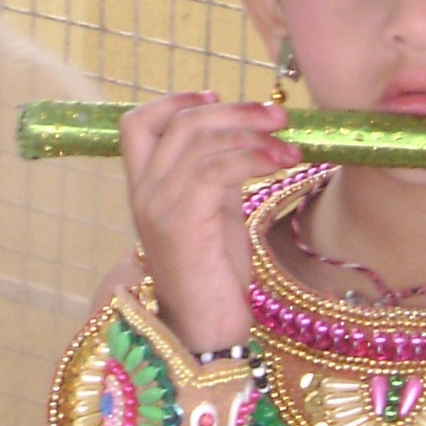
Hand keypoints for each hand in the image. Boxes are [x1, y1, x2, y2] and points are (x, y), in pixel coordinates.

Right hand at [120, 93, 287, 350]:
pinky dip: (254, 158)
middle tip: (276, 117)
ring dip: (253, 134)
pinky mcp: (182, 220)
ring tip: (288, 146)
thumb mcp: (213, 216)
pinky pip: (217, 168)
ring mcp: (159, 206)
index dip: (174, 102)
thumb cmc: (214, 280)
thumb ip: (215, 178)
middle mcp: (143, 193)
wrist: (207, 329)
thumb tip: (241, 142)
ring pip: (201, 140)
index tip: (216, 96)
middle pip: (180, 123)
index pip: (137, 125)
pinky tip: (280, 165)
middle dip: (233, 111)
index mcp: (144, 190)